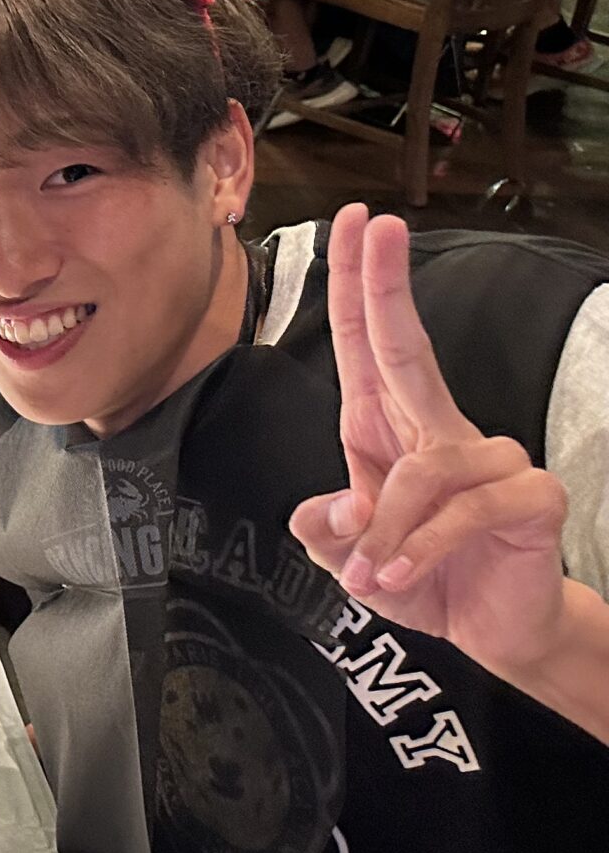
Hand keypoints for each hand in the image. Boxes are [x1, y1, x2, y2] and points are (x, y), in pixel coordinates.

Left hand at [288, 205, 571, 677]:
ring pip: (423, 472)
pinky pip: (463, 511)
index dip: (360, 286)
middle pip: (409, 348)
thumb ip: (324, 531)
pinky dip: (420, 551)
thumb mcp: (348, 557)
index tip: (354, 223)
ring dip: (386, 533)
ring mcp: (492, 459)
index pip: (369, 343)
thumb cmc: (418, 577)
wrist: (489, 629)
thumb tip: (330, 512)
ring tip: (371, 575)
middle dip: (390, 286)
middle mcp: (440, 431)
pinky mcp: (529, 497)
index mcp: (388, 429)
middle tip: (382, 225)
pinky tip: (400, 579)